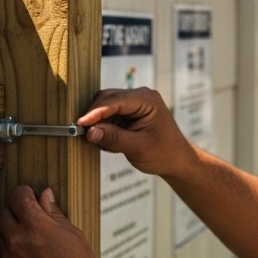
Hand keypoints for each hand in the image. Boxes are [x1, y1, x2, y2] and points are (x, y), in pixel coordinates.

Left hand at [0, 185, 111, 257]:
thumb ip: (53, 213)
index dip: (24, 192)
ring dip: (12, 232)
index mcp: (36, 226)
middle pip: (4, 213)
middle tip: (30, 215)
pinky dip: (11, 251)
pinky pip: (2, 256)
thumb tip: (44, 195)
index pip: (18, 197)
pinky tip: (28, 257)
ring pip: (1, 235)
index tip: (29, 194)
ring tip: (31, 239)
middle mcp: (17, 240)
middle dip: (16, 210)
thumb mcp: (72, 235)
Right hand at [78, 87, 192, 177]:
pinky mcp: (129, 113)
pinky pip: (109, 117)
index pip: (115, 101)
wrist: (177, 160)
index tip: (79, 124)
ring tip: (103, 144)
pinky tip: (110, 144)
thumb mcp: (138, 148)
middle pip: (107, 99)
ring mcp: (134, 104)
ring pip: (105, 107)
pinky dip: (105, 129)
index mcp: (147, 100)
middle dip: (94, 117)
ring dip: (99, 124)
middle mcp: (140, 96)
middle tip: (82, 134)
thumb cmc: (164, 154)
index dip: (95, 112)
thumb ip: (113, 138)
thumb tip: (90, 132)